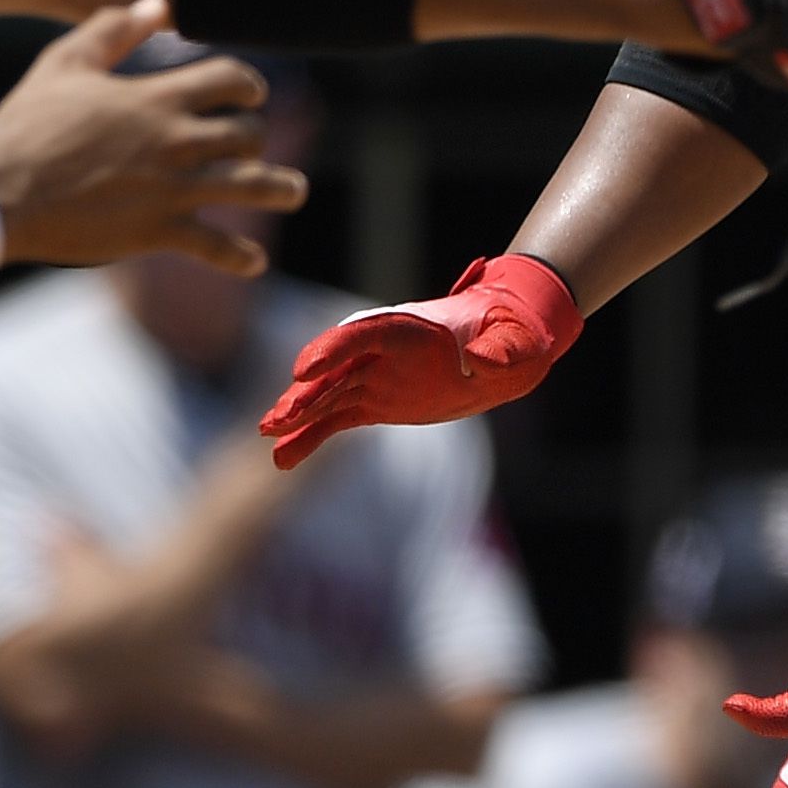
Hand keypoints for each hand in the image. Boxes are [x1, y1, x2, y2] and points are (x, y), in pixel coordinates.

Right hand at [0, 0, 307, 268]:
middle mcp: (175, 141)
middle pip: (247, 132)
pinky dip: (239, 255)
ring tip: (293, 189)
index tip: (249, 93)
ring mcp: (172, 188)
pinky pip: (214, 246)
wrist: (0, 191)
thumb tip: (157, 3)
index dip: (247, 83)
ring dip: (280, 187)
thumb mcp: (66, 64)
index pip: (229, 79)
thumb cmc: (28, 125)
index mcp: (156, 99)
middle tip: (248, 142)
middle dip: (254, 135)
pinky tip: (255, 261)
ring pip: (251, 185)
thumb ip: (113, 29)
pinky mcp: (158, 230)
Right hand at [257, 251, 579, 469]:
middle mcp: (381, 350)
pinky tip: (282, 460)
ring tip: (270, 435)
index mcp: (408, 327)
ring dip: (298, 416)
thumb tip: (478, 362)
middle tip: (277, 418)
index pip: (362, 334)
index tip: (302, 369)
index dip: (332, 350)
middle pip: (335, 369)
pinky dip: (310, 437)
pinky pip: (336, 420)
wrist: (507, 349)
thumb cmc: (513, 334)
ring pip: (327, 396)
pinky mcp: (374, 401)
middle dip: (306, 392)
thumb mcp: (517, 341)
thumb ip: (501, 349)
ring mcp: (373, 376)